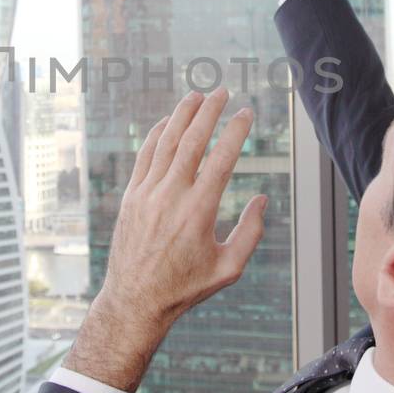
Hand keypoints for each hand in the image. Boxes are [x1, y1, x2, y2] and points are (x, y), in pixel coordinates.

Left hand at [62, 89, 268, 392]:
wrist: (135, 301)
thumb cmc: (185, 288)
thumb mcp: (228, 268)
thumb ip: (250, 233)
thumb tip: (262, 201)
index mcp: (198, 212)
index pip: (221, 159)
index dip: (235, 132)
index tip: (246, 112)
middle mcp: (171, 197)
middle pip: (191, 141)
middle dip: (208, 112)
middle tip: (222, 91)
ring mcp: (147, 194)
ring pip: (165, 143)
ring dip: (181, 116)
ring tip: (196, 96)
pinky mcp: (131, 197)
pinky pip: (144, 157)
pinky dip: (157, 135)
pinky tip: (168, 122)